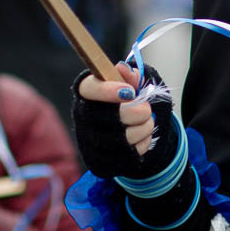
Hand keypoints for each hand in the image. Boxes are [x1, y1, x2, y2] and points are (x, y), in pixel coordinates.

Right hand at [73, 62, 175, 179]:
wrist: (133, 128)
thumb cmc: (129, 100)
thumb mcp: (133, 82)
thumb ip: (130, 75)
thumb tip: (122, 69)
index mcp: (86, 94)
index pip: (88, 89)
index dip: (107, 91)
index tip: (129, 91)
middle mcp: (84, 118)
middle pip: (111, 116)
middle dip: (136, 111)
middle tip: (145, 107)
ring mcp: (91, 142)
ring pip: (123, 137)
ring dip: (144, 127)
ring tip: (146, 120)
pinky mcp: (101, 162)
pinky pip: (130, 153)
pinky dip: (143, 142)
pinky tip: (141, 135)